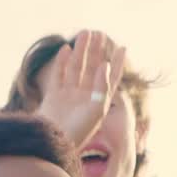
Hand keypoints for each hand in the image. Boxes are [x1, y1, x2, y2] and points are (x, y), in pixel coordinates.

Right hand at [34, 30, 126, 145]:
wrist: (53, 143)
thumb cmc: (78, 130)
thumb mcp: (97, 108)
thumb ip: (102, 86)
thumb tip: (104, 64)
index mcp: (99, 102)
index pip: (111, 78)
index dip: (118, 63)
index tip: (123, 47)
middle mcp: (84, 98)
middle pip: (93, 69)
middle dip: (97, 51)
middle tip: (100, 33)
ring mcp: (68, 96)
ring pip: (76, 68)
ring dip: (81, 51)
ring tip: (85, 33)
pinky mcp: (53, 97)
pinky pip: (58, 75)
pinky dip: (61, 62)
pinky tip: (66, 49)